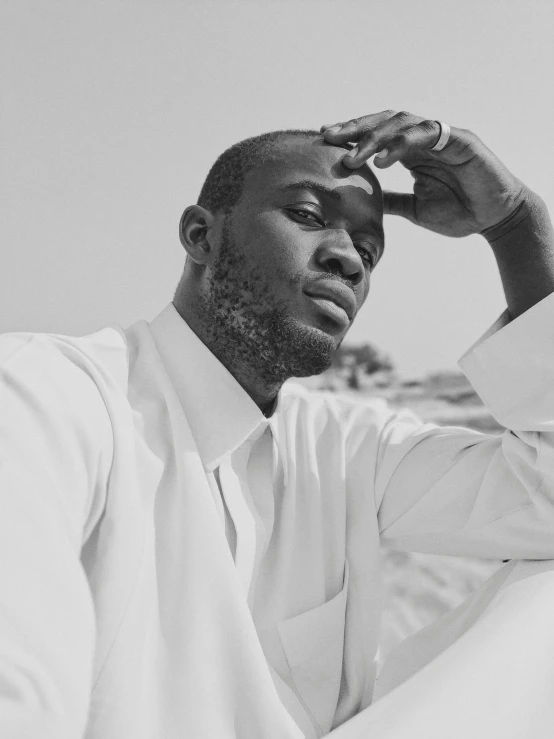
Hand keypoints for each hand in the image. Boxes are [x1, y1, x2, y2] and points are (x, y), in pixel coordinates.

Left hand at [321, 111, 525, 237]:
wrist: (495, 219)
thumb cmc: (460, 212)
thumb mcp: (414, 209)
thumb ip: (391, 200)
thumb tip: (363, 201)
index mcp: (413, 152)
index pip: (377, 135)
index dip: (352, 136)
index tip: (325, 142)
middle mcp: (425, 139)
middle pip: (385, 121)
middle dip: (355, 128)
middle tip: (329, 137)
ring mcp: (442, 136)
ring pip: (402, 122)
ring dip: (374, 138)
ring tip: (352, 157)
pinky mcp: (460, 140)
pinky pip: (427, 133)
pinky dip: (402, 143)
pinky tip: (382, 159)